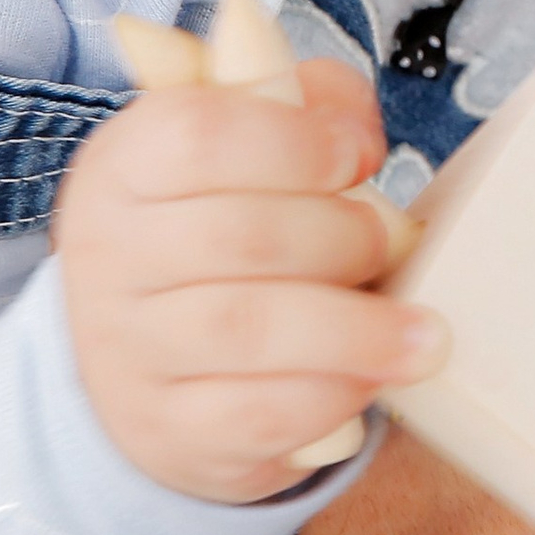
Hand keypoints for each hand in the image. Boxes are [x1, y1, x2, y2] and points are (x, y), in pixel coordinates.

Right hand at [57, 59, 444, 501]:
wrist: (145, 361)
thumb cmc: (223, 230)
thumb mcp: (246, 144)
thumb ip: (306, 103)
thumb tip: (354, 129)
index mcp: (125, 165)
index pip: (201, 135)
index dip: (299, 142)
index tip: (360, 157)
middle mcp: (111, 256)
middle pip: (242, 236)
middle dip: (346, 238)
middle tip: (393, 244)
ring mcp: (127, 351)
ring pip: (251, 331)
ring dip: (357, 330)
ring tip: (423, 334)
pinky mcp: (166, 430)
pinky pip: (259, 413)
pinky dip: (332, 395)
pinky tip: (370, 381)